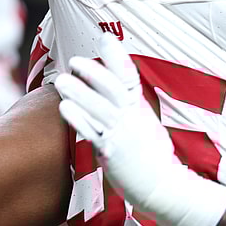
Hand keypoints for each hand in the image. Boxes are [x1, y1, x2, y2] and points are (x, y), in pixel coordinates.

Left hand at [54, 34, 176, 206]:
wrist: (164, 186)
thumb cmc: (152, 155)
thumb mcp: (145, 123)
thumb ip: (128, 105)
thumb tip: (109, 87)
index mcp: (140, 108)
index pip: (129, 78)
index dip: (116, 58)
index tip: (105, 38)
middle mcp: (133, 118)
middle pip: (113, 90)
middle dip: (94, 73)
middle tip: (75, 60)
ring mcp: (123, 135)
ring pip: (100, 109)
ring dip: (80, 93)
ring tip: (61, 80)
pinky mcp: (112, 153)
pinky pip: (93, 133)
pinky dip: (79, 119)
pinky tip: (64, 107)